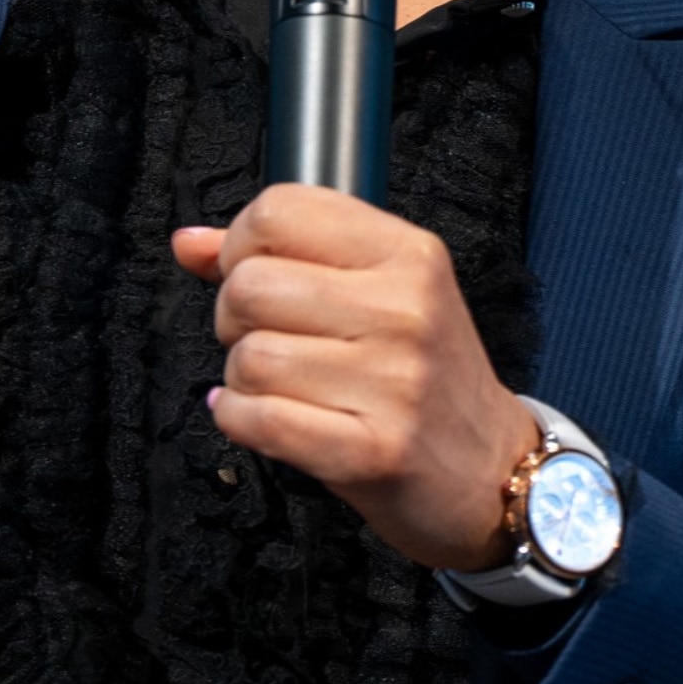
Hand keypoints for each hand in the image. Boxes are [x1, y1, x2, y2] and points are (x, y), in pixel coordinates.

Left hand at [175, 183, 539, 572]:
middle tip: (276, 342)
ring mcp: (394, 383)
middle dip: (236, 320)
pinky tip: (271, 419)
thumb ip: (281, 256)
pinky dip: (241, 421)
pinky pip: (255, 418)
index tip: (257, 275)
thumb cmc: (423, 378)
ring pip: (247, 357)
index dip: (241, 246)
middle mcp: (405, 310)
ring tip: (290, 389)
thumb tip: (189, 242)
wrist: (493, 473)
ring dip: (245, 379)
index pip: (278, 211)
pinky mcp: (373, 451)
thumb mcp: (375, 293)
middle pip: (248, 286)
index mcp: (407, 255)